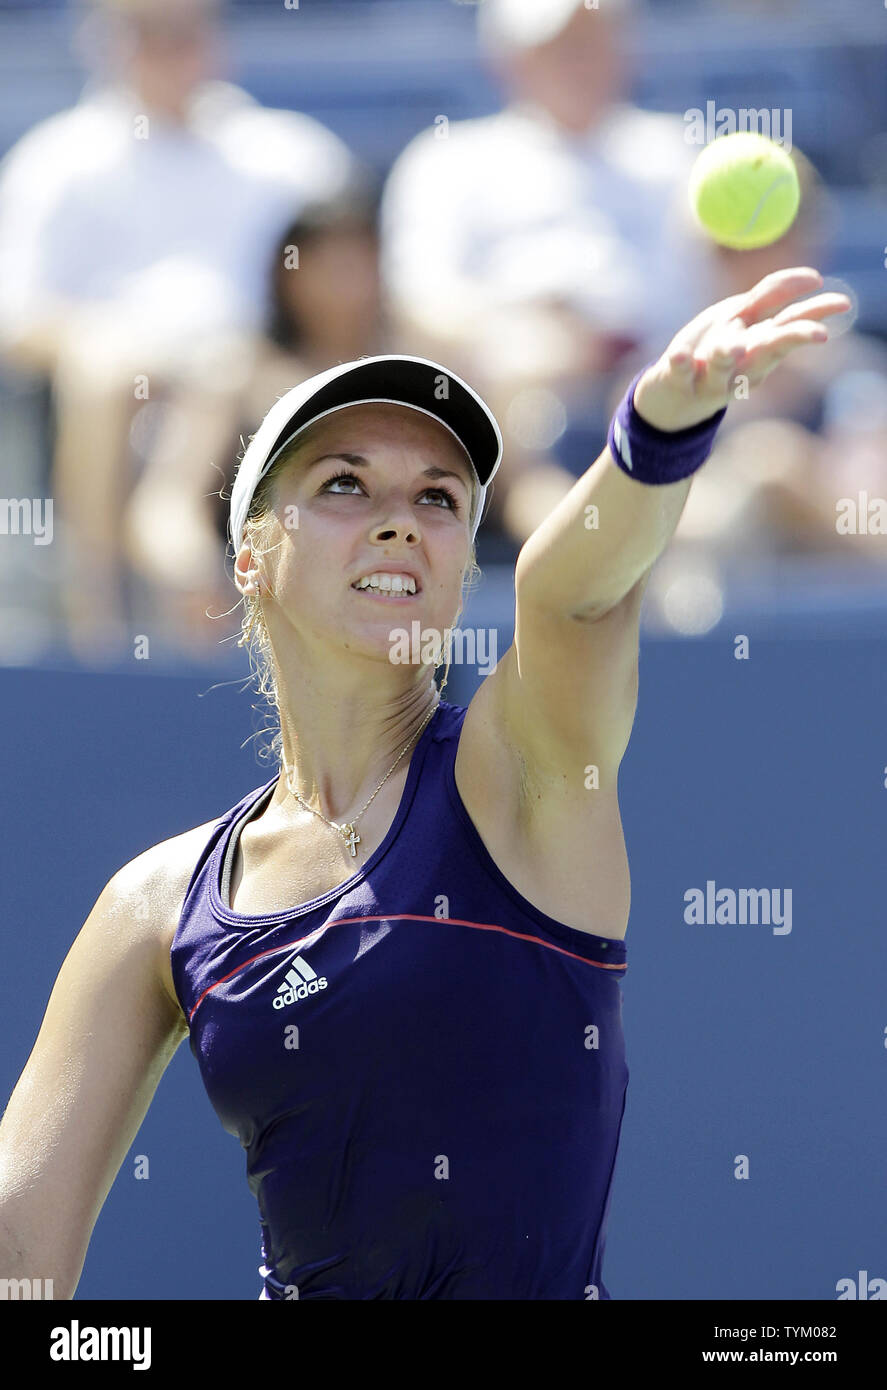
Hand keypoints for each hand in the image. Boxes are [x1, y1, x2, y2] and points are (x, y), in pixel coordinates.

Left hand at [632, 267, 851, 432]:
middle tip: (818, 334)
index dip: (815, 314)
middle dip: (792, 339)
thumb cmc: (714, 351)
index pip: (791, 327)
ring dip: (727, 354)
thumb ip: (772, 296)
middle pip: (768, 350)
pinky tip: (681, 355)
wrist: (672, 399)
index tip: (841, 303)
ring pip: (722, 366)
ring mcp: (710, 377)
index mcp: (759, 350)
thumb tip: (813, 277)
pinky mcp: (677, 382)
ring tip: (733, 346)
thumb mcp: (743, 319)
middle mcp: (741, 367)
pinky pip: (680, 373)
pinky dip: (682, 363)